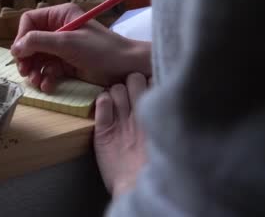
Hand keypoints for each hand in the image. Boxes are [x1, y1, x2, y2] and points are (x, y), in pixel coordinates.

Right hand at [11, 3, 151, 91]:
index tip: (19, 54)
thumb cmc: (100, 50)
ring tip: (36, 81)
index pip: (30, 21)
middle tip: (24, 72)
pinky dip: (46, 78)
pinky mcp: (68, 64)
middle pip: (31, 42)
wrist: (127, 68)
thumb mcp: (67, 42)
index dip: (22, 37)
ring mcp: (63, 48)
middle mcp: (59, 29)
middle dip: (27, 57)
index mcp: (60, 16)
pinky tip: (48, 85)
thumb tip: (15, 48)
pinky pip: (49, 70)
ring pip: (38, 58)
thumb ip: (39, 42)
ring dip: (34, 70)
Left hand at [94, 73, 147, 196]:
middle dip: (131, 83)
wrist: (137, 187)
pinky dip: (102, 102)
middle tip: (129, 96)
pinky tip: (104, 110)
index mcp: (156, 114)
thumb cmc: (151, 165)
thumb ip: (159, 115)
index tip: (146, 91)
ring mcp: (121, 121)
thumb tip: (156, 94)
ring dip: (115, 93)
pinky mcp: (103, 130)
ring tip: (116, 105)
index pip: (152, 80)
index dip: (147, 83)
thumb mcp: (162, 135)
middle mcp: (139, 113)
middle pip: (134, 78)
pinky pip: (101, 103)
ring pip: (116, 88)